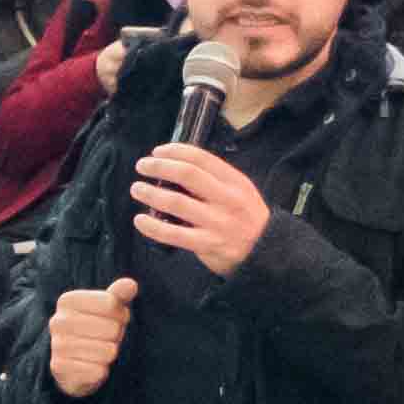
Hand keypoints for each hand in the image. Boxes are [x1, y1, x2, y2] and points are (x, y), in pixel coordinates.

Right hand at [48, 276, 139, 394]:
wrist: (72, 362)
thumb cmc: (95, 328)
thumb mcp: (108, 309)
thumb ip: (119, 296)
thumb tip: (131, 285)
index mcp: (67, 300)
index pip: (111, 303)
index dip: (121, 314)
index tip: (112, 319)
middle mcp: (58, 321)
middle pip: (112, 329)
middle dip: (116, 336)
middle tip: (106, 338)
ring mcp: (57, 345)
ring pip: (108, 351)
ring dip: (109, 354)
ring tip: (99, 351)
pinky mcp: (60, 368)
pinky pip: (98, 371)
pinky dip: (100, 371)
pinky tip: (91, 366)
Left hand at [128, 139, 273, 273]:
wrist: (266, 252)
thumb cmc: (246, 218)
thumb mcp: (240, 191)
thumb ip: (214, 179)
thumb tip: (176, 166)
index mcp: (234, 181)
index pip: (201, 158)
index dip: (175, 151)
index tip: (157, 152)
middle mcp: (227, 199)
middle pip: (187, 174)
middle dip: (159, 166)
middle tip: (142, 166)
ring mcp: (217, 222)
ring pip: (177, 202)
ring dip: (151, 193)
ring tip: (137, 189)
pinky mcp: (208, 244)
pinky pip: (173, 234)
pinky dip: (152, 227)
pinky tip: (140, 220)